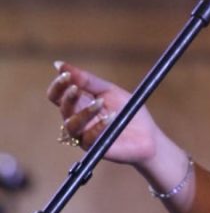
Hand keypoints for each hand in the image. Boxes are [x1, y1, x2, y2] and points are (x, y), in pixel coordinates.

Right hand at [47, 61, 161, 165]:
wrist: (147, 134)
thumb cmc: (127, 110)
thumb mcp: (108, 90)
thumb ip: (87, 80)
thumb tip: (59, 64)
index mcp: (79, 103)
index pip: (58, 95)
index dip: (58, 85)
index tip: (65, 73)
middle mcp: (77, 119)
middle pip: (62, 108)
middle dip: (68, 96)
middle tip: (76, 87)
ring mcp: (84, 135)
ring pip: (72, 124)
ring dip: (85, 111)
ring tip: (100, 102)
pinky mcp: (94, 148)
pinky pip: (89, 138)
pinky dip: (98, 126)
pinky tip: (110, 117)